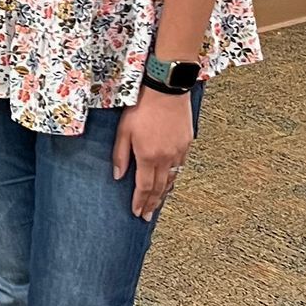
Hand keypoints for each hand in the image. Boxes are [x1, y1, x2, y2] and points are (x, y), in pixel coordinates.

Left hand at [113, 86, 194, 218]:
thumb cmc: (142, 106)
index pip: (144, 187)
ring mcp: (179, 151)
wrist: (167, 89)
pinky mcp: (187, 143)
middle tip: (147, 216)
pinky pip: (180, 167)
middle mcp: (166, 158)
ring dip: (164, 193)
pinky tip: (169, 181)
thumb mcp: (124, 130)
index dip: (140, 202)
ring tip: (157, 203)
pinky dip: (173, 177)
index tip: (137, 213)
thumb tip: (118, 176)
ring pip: (172, 179)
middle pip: (159, 188)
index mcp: (148, 156)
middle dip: (152, 204)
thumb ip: (120, 155)